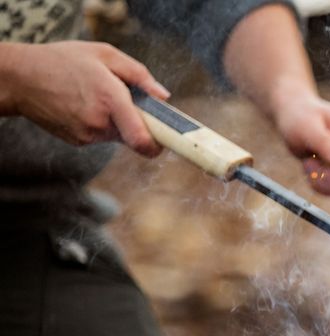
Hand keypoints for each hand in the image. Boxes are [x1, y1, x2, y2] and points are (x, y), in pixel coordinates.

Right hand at [0, 41, 168, 156]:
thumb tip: (163, 96)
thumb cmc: (64, 61)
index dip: (159, 144)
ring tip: (97, 97)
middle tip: (127, 102)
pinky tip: (84, 105)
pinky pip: (102, 136)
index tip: (166, 140)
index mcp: (111, 100)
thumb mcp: (105, 55)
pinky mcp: (78, 142)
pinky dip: (101, 124)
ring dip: (118, 121)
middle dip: (139, 122)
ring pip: (119, 135)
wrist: (21, 78)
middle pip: (136, 135)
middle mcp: (100, 123)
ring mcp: (88, 135)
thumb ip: (139, 75)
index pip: (142, 139)